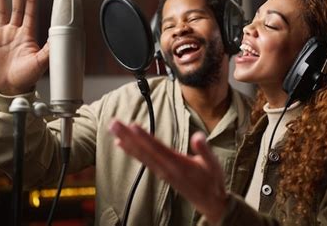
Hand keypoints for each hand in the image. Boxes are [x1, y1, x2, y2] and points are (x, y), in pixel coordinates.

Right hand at [0, 0, 48, 94]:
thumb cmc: (27, 76)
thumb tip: (61, 40)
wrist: (10, 86)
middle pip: (16, 7)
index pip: (30, 13)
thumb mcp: (41, 63)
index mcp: (28, 35)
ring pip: (1, 11)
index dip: (31, 0)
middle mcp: (15, 31)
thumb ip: (49, 50)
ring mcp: (2, 34)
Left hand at [109, 120, 227, 224]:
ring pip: (140, 154)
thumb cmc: (211, 180)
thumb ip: (204, 150)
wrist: (209, 202)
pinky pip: (142, 160)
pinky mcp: (160, 172)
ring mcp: (161, 171)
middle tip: (113, 124)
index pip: (157, 148)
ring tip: (113, 129)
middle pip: (143, 150)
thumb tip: (198, 137)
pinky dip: (131, 151)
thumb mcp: (213, 164)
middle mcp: (165, 168)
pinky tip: (121, 144)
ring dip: (125, 141)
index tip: (132, 126)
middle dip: (127, 136)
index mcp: (178, 164)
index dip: (144, 137)